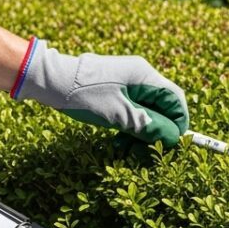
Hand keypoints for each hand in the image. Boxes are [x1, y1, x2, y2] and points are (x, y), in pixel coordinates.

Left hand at [12, 38, 189, 147]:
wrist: (50, 81)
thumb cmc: (84, 95)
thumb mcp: (120, 116)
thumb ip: (150, 127)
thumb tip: (173, 138)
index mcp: (146, 77)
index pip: (176, 102)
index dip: (177, 125)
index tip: (168, 145)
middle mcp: (141, 76)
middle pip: (164, 107)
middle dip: (158, 131)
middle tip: (143, 151)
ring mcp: (129, 81)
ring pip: (149, 111)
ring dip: (143, 132)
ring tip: (127, 148)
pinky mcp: (117, 88)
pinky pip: (134, 109)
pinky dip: (131, 126)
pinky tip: (120, 139)